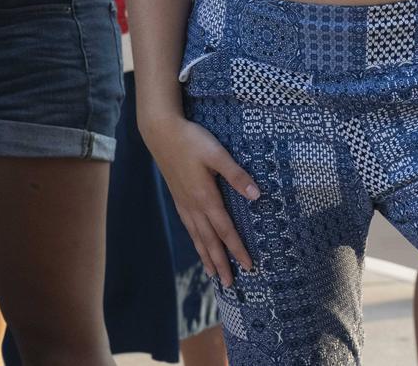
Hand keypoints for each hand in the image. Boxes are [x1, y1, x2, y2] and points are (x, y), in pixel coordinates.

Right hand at [144, 116, 260, 286]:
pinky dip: (196, 241)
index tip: (249, 266)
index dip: (237, 249)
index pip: (225, 230)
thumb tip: (256, 195)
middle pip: (210, 241)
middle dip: (221, 263)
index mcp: (205, 198)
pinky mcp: (178, 197)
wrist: (161, 132)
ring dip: (207, 256)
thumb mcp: (217, 154)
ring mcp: (184, 203)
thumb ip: (236, 174)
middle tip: (230, 284)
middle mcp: (193, 206)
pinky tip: (198, 244)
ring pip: (197, 237)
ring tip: (214, 274)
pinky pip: (189, 227)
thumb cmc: (191, 140)